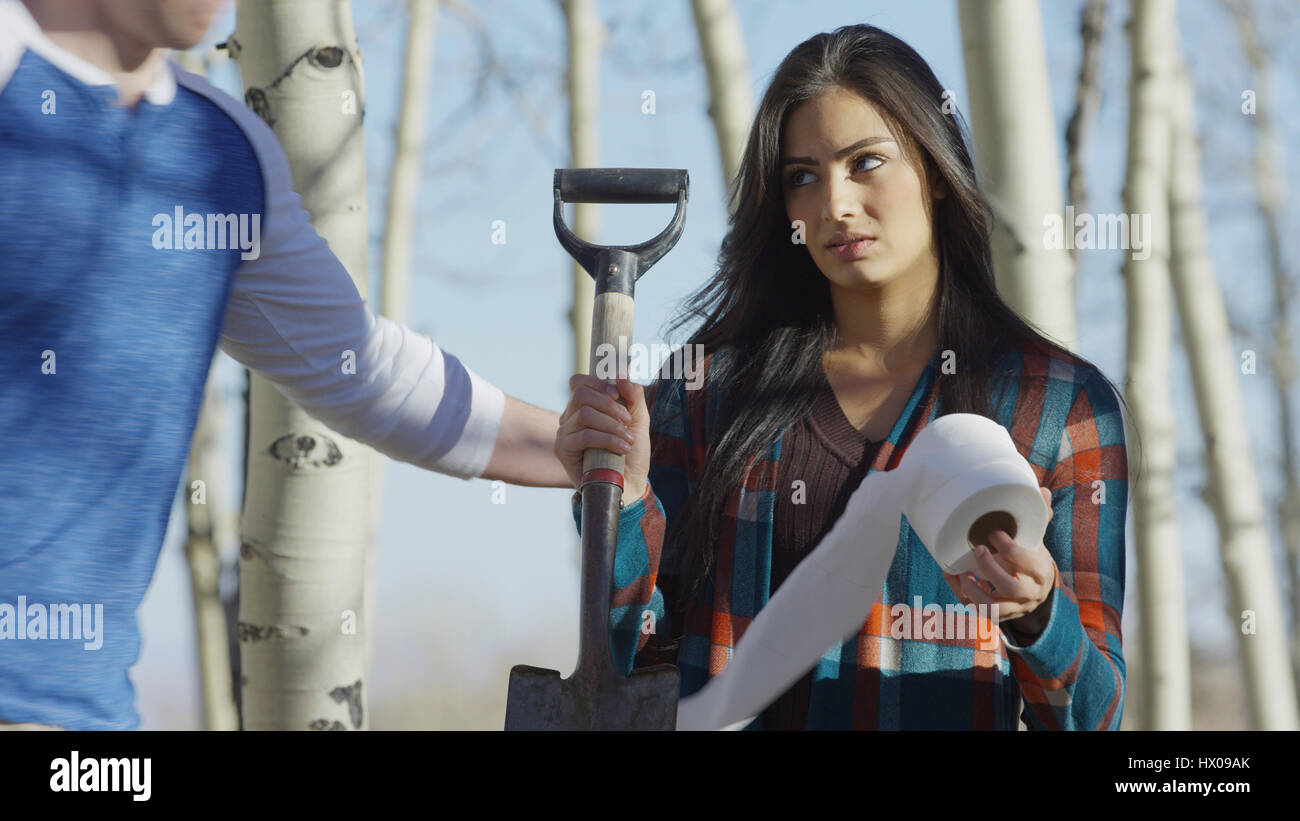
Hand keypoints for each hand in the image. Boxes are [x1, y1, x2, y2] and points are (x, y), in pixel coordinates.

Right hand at [554, 375, 649, 504]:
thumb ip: (633, 396)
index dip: (598, 383)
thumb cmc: (631, 453)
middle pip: (581, 394)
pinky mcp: (563, 450)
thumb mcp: (638, 420)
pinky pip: (584, 436)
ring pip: (584, 414)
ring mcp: (565, 433)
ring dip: (611, 425)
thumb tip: (621, 377)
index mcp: (585, 407)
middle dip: (609, 406)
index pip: (579, 383)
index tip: (617, 395)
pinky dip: (607, 439)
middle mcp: (570, 417)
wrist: (630, 483)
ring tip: (628, 440)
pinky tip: (621, 448)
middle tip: (628, 421)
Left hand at [943, 487, 1056, 637]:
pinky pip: (982, 615)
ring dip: (975, 593)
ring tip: (963, 575)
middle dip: (990, 569)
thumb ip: (1039, 517)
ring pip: (995, 609)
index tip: (993, 532)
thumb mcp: (1038, 539)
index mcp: (1039, 570)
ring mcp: (1014, 607)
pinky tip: (958, 582)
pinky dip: (968, 600)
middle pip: (1011, 587)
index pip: (1025, 560)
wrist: (1040, 590)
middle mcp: (1029, 592)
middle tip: (978, 550)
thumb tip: (1041, 490)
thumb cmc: (1032, 557)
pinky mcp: (1001, 616)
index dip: (1007, 546)